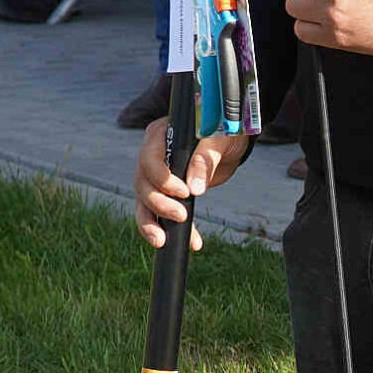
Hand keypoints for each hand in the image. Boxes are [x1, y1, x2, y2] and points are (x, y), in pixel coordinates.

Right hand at [133, 117, 251, 250]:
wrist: (229, 142)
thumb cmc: (223, 131)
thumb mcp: (218, 140)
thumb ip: (205, 159)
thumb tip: (195, 188)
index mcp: (159, 135)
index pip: (149, 158)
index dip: (162, 178)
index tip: (184, 192)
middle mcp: (152, 156)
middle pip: (143, 184)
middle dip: (158, 204)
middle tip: (181, 216)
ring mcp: (156, 176)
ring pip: (144, 203)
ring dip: (152, 224)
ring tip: (162, 241)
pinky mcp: (165, 193)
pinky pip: (160, 214)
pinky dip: (172, 230)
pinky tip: (191, 242)